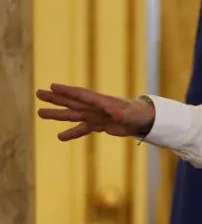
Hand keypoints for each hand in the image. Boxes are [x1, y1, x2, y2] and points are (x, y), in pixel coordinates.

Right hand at [36, 84, 155, 140]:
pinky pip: (81, 129)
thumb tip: (116, 116)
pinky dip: (72, 133)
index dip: (67, 91)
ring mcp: (93, 116)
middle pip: (71, 102)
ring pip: (72, 114)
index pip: (81, 94)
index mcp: (101, 101)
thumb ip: (121, 114)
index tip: (52, 86)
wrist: (141, 119)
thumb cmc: (136, 113)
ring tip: (40, 113)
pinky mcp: (96, 125)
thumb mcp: (129, 114)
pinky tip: (59, 137)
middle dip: (56, 98)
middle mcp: (94, 107)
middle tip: (38, 93)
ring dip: (57, 114)